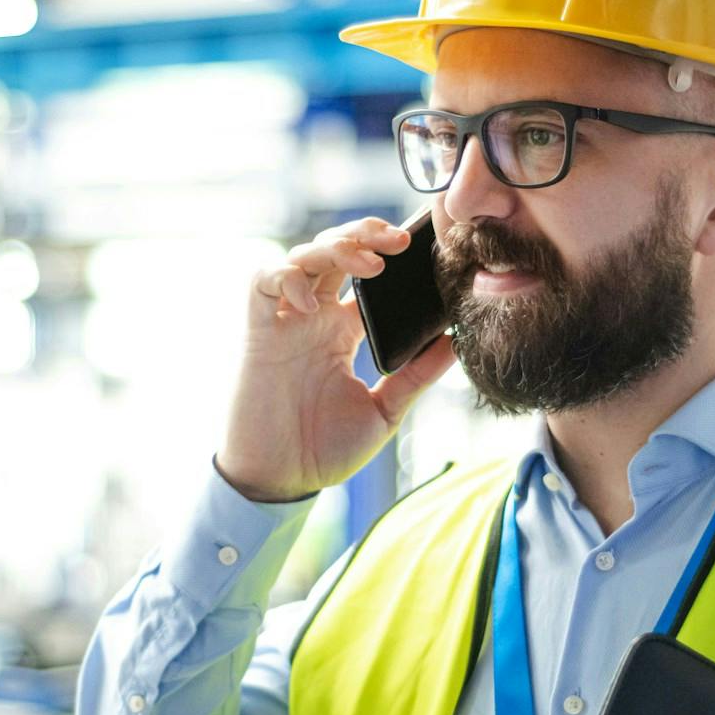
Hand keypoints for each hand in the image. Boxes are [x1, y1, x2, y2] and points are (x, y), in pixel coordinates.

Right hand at [216, 215, 458, 502]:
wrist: (282, 480)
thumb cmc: (327, 450)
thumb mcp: (385, 411)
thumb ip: (416, 376)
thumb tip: (455, 342)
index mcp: (342, 331)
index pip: (364, 274)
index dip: (386, 253)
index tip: (421, 249)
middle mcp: (313, 318)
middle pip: (334, 251)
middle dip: (364, 235)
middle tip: (400, 242)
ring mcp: (285, 322)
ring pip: (302, 256)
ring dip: (334, 248)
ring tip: (369, 264)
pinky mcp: (259, 331)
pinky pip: (263, 282)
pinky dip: (286, 277)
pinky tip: (311, 298)